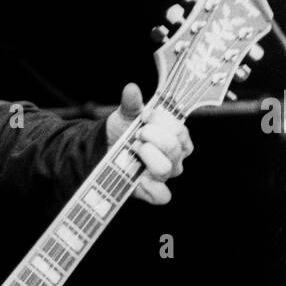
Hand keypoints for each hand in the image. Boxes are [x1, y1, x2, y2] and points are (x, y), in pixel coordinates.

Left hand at [106, 82, 192, 204]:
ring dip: (146, 156)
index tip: (145, 116)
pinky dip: (149, 187)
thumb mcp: (127, 114)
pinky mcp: (152, 191)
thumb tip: (131, 89)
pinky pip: (162, 196)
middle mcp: (175, 157)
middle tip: (137, 134)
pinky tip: (138, 177)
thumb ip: (132, 103)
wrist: (106, 148)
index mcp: (177, 137)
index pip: (180, 130)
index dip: (162, 121)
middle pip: (173, 148)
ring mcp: (165, 175)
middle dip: (151, 137)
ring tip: (134, 149)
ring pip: (165, 169)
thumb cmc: (124, 131)